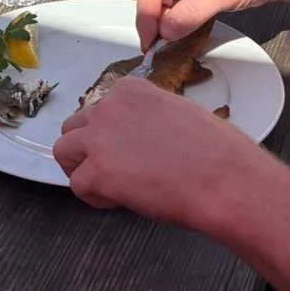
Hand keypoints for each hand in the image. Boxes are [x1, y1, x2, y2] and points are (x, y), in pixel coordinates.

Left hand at [54, 75, 265, 229]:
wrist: (225, 180)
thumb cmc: (215, 152)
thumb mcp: (177, 113)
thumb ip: (146, 118)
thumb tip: (136, 138)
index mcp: (131, 90)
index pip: (100, 108)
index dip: (110, 133)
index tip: (127, 150)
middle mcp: (109, 108)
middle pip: (74, 127)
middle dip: (88, 149)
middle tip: (111, 171)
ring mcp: (99, 138)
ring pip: (64, 151)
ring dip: (82, 169)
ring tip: (109, 186)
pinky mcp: (98, 172)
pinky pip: (78, 186)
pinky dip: (95, 197)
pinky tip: (121, 200)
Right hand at [134, 0, 289, 48]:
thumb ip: (191, 13)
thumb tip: (165, 33)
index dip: (146, 23)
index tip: (150, 48)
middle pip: (153, 1)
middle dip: (156, 27)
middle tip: (161, 53)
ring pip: (164, 8)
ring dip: (168, 27)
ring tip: (174, 47)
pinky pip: (177, 10)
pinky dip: (179, 24)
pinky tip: (185, 35)